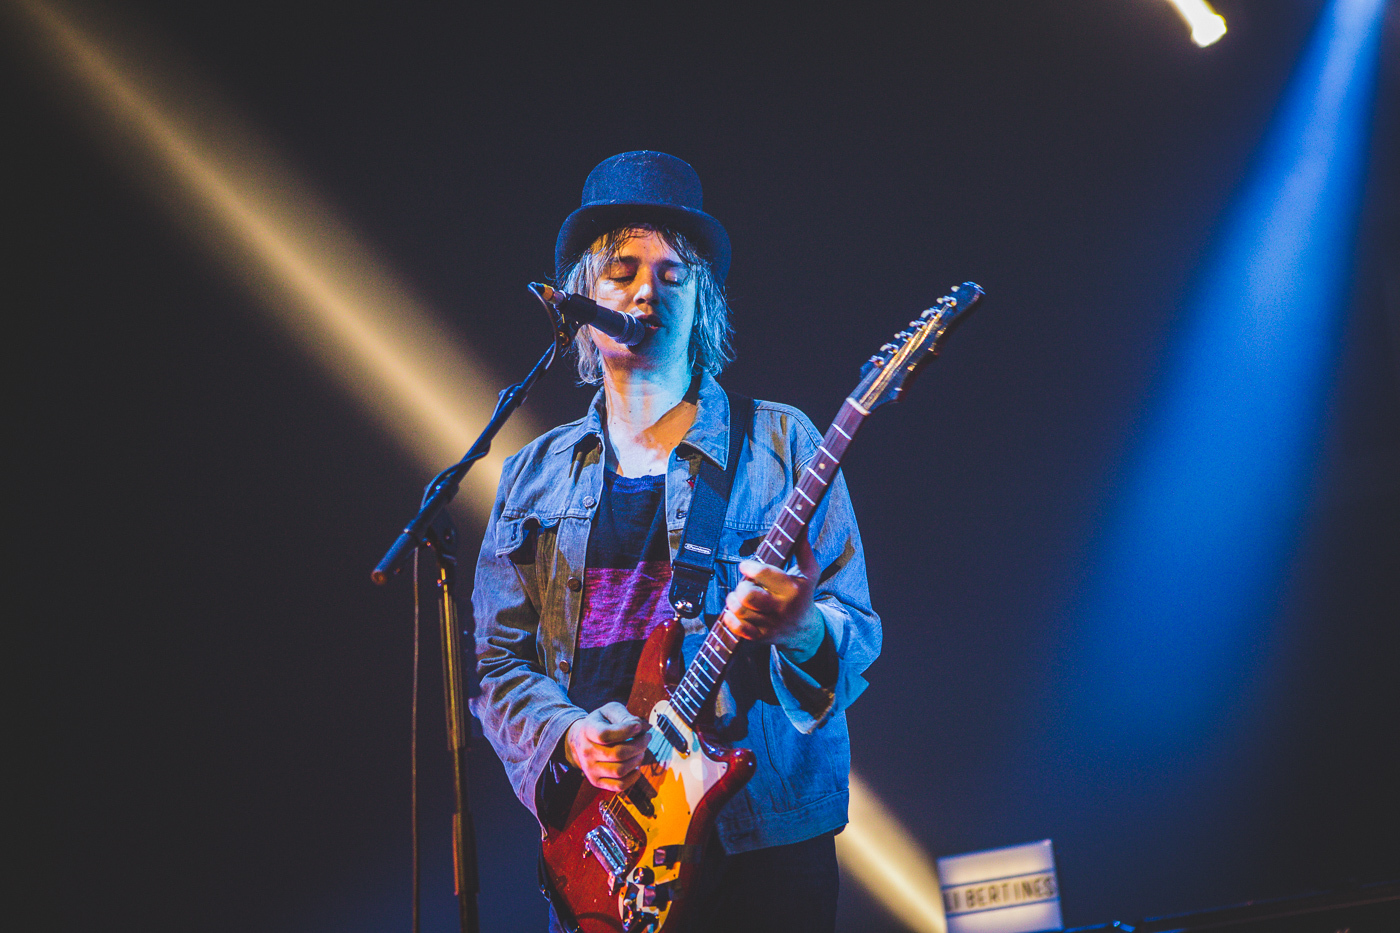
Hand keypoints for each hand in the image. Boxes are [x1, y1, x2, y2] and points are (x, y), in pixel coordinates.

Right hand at [564, 702, 648, 791]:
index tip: (639, 725)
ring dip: (637, 760)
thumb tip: (642, 727)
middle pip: (618, 753)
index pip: (605, 735)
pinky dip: (633, 777)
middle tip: (646, 737)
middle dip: (639, 745)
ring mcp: (590, 769)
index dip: (626, 730)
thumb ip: (625, 716)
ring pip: (620, 770)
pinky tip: (636, 765)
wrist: (581, 740)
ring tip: (641, 751)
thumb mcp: (609, 711)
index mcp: (587, 730)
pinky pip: (619, 785)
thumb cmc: (601, 723)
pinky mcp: (596, 782)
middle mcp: (586, 752)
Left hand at [721, 532, 825, 662]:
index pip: (764, 574)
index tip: (745, 565)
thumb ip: (803, 549)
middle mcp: (782, 608)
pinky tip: (733, 611)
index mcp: (793, 589)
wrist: (804, 629)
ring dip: (733, 600)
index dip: (749, 566)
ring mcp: (771, 624)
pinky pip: (739, 629)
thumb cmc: (802, 594)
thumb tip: (802, 527)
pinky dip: (730, 618)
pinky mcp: (761, 636)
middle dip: (741, 586)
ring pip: (740, 611)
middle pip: (748, 595)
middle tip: (744, 584)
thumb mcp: (809, 572)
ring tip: (738, 596)